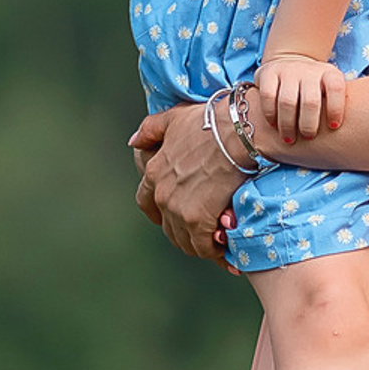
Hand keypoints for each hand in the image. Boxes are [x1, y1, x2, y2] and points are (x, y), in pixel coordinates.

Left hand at [128, 102, 248, 266]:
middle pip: (167, 226)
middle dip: (184, 231)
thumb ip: (150, 129)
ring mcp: (177, 209)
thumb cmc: (210, 122)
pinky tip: (226, 249)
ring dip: (199, 244)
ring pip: (184, 240)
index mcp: (154, 172)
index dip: (158, 213)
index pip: (145, 202)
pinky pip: (203, 247)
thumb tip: (133, 141)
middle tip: (204, 231)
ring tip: (217, 242)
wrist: (236, 133)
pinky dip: (213, 251)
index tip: (171, 217)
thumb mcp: (174, 118)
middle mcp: (161, 194)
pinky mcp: (197, 220)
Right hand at [257, 52, 347, 139]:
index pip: (335, 88)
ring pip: (287, 101)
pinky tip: (273, 125)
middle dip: (309, 124)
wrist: (290, 63)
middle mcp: (309, 70)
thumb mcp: (329, 90)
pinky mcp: (268, 73)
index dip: (335, 108)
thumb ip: (336, 106)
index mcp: (329, 73)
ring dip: (288, 124)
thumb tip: (347, 139)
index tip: (334, 127)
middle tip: (308, 137)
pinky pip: (268, 96)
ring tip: (289, 139)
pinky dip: (270, 114)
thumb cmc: (315, 88)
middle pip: (311, 101)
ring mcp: (288, 70)